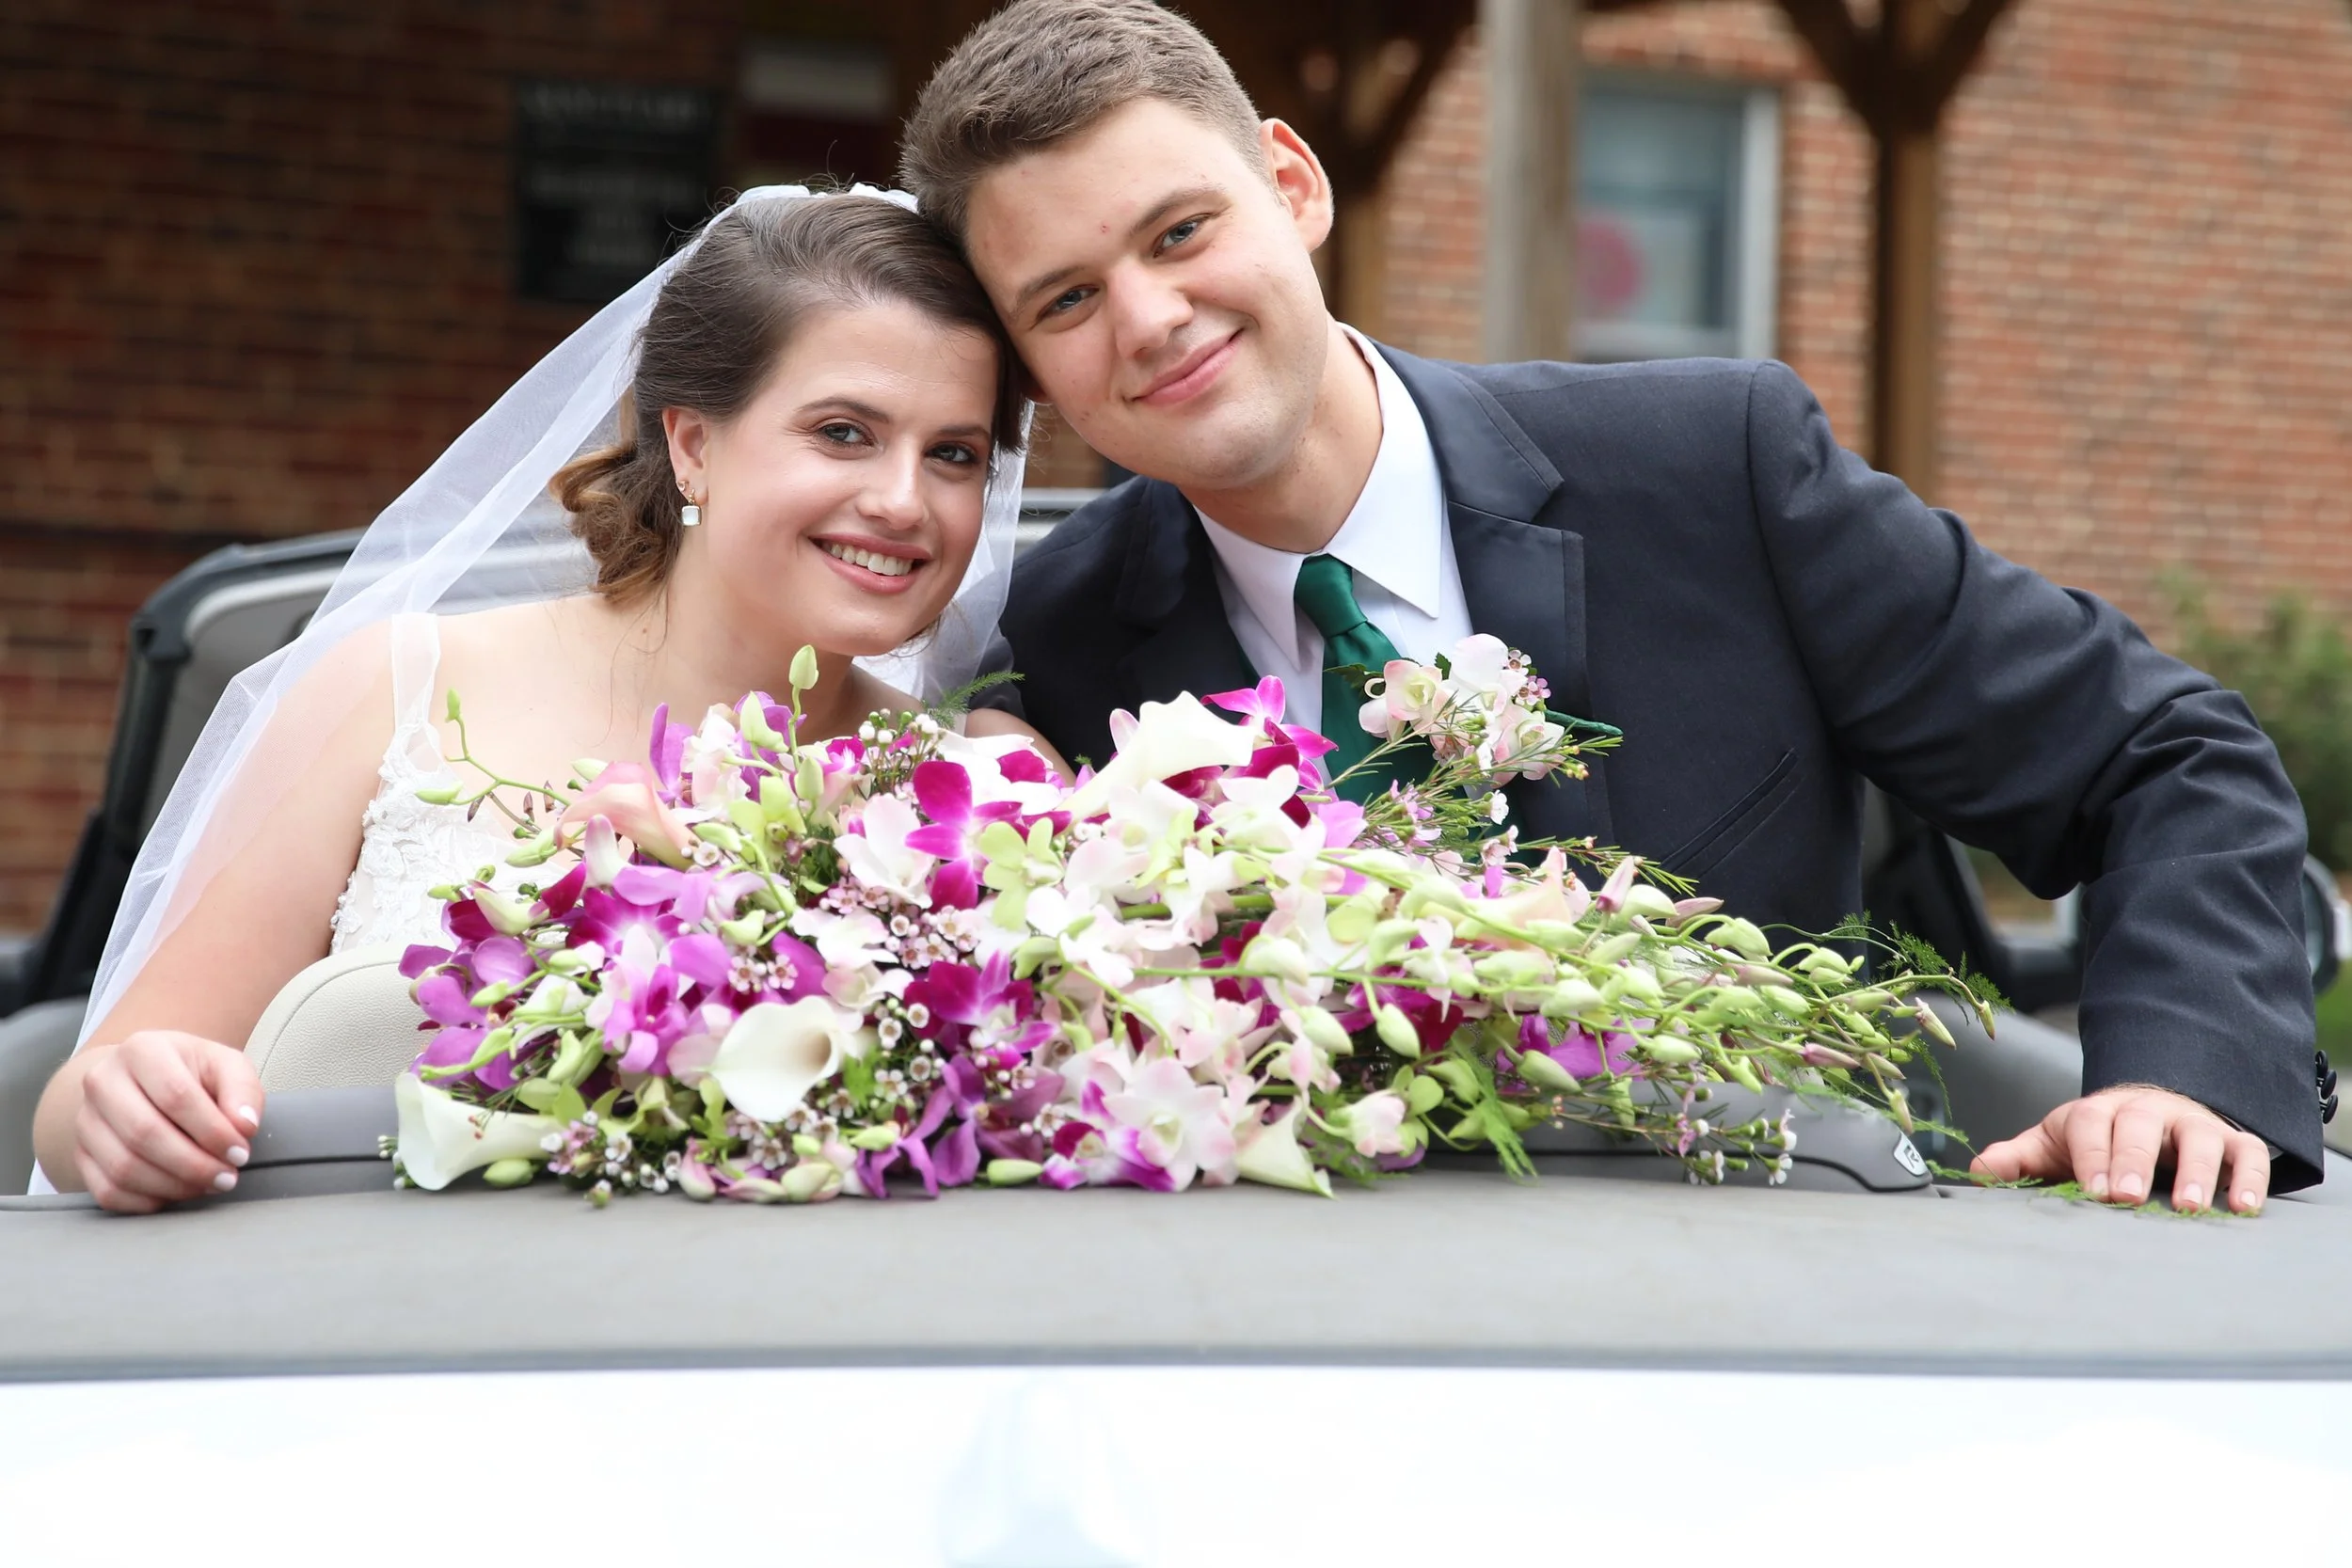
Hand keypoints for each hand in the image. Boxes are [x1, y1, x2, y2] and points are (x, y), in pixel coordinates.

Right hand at [72, 1031, 266, 1214]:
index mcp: (142, 1050)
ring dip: (173, 1186)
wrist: (145, 1081)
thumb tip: (244, 1127)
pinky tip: (177, 1193)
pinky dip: (146, 1202)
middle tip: (227, 1178)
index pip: (176, 1096)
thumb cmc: (193, 1074)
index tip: (240, 1153)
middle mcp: (103, 1081)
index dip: (212, 1131)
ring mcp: (85, 1120)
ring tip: (207, 1186)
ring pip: (123, 1167)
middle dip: (194, 1164)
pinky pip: (107, 1191)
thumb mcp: (227, 1067)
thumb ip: (242, 1092)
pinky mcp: (80, 1154)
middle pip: (144, 1134)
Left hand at [1970, 1084, 2267, 1213]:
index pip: (2091, 1126)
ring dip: (2200, 1172)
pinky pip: (2248, 1152)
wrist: (2148, 1110)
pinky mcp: (2230, 1139)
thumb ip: (2017, 1158)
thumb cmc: (2096, 1138)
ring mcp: (2193, 1123)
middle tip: (2130, 1197)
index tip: (2094, 1192)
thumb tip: (1977, 1171)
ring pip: (2202, 1138)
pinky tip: (2244, 1208)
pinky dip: (2251, 1176)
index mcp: (2099, 1112)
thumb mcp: (2053, 1144)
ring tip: (2193, 1209)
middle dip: (2136, 1161)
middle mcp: (2148, 1112)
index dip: (2091, 1156)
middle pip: (2143, 1127)